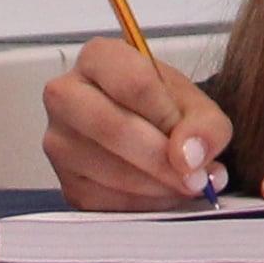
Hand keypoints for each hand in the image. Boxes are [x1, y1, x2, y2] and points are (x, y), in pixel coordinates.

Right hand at [41, 35, 229, 209]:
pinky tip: (163, 194)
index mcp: (97, 58)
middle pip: (113, 128)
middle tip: (196, 178)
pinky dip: (142, 204)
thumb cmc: (166, 108)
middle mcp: (65, 96)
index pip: (134, 84)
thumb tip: (188, 158)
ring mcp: (58, 142)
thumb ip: (204, 125)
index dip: (169, 117)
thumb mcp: (196, 104)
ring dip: (156, 186)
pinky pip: (104, 200)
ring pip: (109, 169)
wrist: (150, 132)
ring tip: (187, 185)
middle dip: (161, 159)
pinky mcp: (65, 183)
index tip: (194, 141)